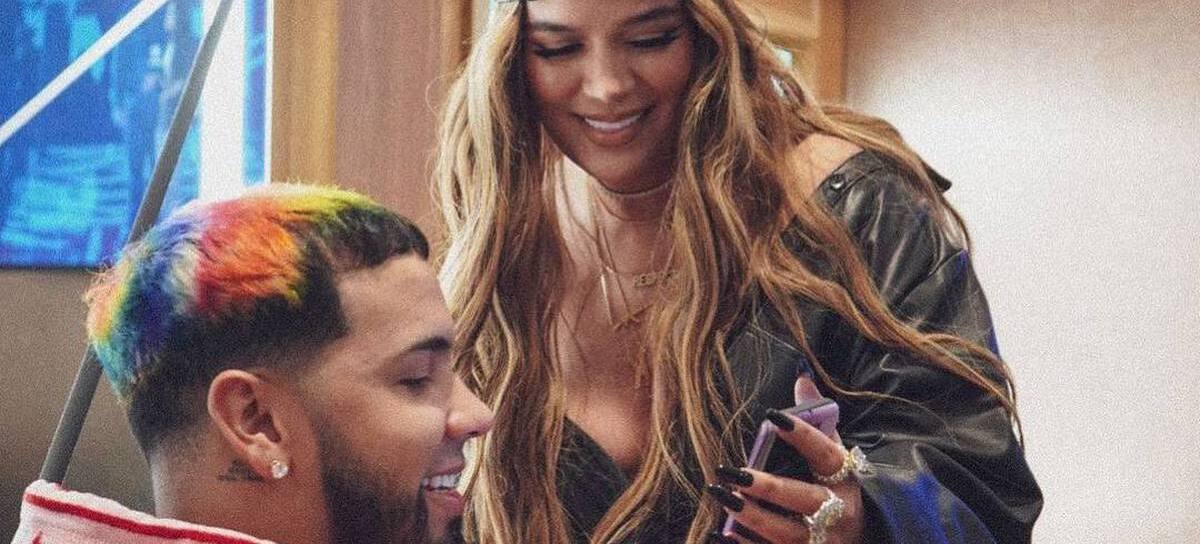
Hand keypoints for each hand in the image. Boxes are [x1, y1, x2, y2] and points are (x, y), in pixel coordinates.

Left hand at [708, 377, 864, 543]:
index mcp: (846, 481)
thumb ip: (819, 420)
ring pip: (786, 532)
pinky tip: (719, 531)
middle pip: (805, 499)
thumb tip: (801, 376)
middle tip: (733, 472)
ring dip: (752, 516)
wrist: (859, 540)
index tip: (772, 415)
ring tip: (723, 495)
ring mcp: (823, 541)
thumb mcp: (835, 457)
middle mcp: (838, 514)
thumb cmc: (837, 492)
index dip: (803, 434)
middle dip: (769, 487)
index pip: (826, 453)